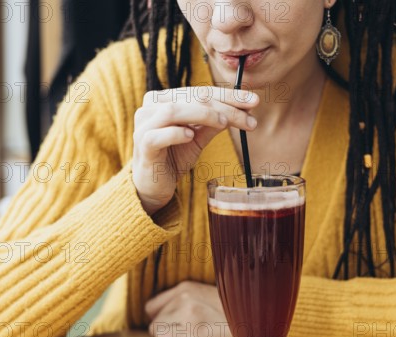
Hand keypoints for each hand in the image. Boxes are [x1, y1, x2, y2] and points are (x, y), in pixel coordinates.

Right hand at [132, 87, 258, 214]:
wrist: (153, 186)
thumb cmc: (174, 157)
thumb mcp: (198, 137)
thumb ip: (215, 123)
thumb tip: (243, 110)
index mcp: (165, 99)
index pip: (200, 92)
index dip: (229, 95)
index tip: (253, 102)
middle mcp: (151, 106)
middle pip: (191, 98)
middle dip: (224, 105)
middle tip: (249, 114)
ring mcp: (144, 125)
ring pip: (173, 110)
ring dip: (203, 114)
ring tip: (224, 123)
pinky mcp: (142, 145)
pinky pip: (158, 135)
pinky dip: (176, 133)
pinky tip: (190, 136)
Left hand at [144, 281, 236, 336]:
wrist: (257, 321)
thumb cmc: (233, 313)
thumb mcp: (207, 297)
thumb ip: (187, 300)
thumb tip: (167, 314)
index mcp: (186, 286)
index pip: (152, 305)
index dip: (161, 318)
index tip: (173, 325)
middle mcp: (183, 295)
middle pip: (152, 318)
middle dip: (165, 327)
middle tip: (186, 331)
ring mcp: (187, 311)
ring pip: (156, 330)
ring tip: (192, 335)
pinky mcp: (192, 330)